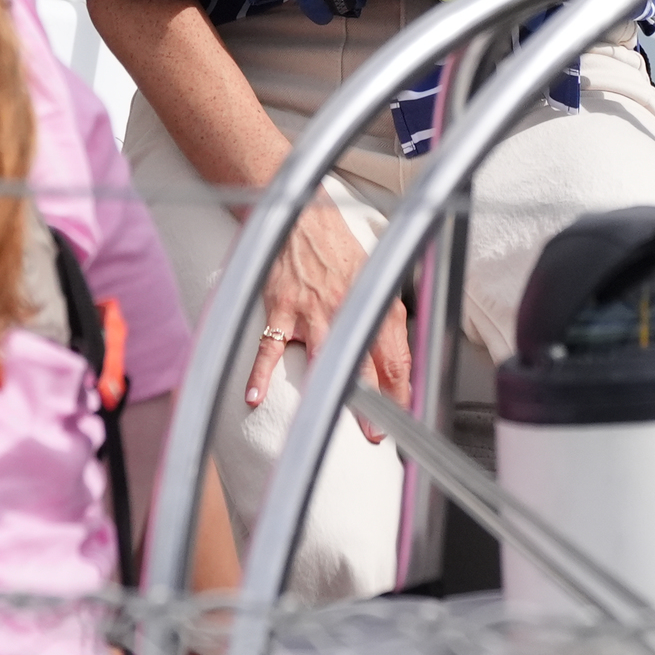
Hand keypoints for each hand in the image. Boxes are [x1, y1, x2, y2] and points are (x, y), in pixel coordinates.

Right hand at [249, 193, 412, 443]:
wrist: (303, 220)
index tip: (400, 418)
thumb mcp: (375, 284)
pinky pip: (271, 347)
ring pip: (323, 356)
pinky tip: (254, 396)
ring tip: (326, 424)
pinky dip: (260, 373)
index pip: (394, 358)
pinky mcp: (281, 309)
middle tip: (374, 434)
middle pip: (363, 363)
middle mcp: (347, 310)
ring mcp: (312, 311)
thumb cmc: (340, 255)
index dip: (400, 392)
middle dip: (371, 403)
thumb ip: (387, 324)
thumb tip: (400, 369)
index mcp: (374, 305)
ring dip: (327, 392)